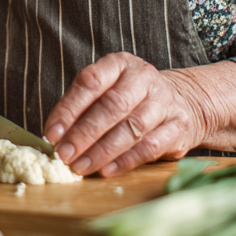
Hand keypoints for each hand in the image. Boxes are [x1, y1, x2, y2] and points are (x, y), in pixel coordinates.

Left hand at [43, 52, 205, 177]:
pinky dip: (125, 161)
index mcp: (120, 64)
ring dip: (102, 151)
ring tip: (81, 166)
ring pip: (131, 128)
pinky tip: (107, 170)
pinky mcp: (178, 127)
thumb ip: (82, 109)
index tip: (52, 134)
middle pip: (111, 106)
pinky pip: (149, 147)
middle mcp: (144, 78)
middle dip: (84, 133)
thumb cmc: (132, 100)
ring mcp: (164, 102)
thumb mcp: (107, 91)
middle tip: (64, 154)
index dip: (69, 109)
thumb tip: (56, 136)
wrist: (183, 103)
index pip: (91, 82)